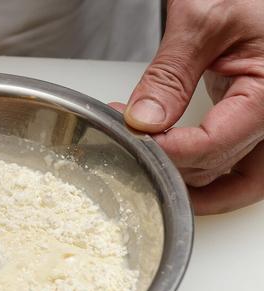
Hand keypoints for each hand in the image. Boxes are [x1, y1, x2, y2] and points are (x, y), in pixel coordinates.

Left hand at [123, 0, 263, 214]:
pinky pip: (240, 167)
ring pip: (235, 181)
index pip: (213, 144)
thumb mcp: (204, 19)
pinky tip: (174, 172)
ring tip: (146, 168)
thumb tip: (143, 120)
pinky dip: (207, 175)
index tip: (131, 141)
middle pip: (220, 167)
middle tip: (128, 151)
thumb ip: (171, 74)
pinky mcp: (257, 121)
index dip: (168, 151)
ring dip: (189, 182)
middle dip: (170, 166)